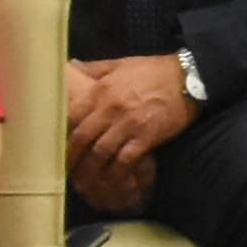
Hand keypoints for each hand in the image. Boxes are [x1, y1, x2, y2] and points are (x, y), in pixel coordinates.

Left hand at [67, 55, 193, 198]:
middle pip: (82, 138)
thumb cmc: (154, 71)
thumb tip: (72, 65)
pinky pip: (125, 160)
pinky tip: (112, 181)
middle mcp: (111, 108)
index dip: (60, 133)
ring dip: (91, 170)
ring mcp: (128, 124)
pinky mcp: (146, 137)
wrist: (189, 77)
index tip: (57, 145)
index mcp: (101, 90)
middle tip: (67, 171)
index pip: (71, 115)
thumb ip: (94, 68)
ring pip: (100, 153)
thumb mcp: (120, 64)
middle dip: (72, 158)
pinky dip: (116, 173)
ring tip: (85, 182)